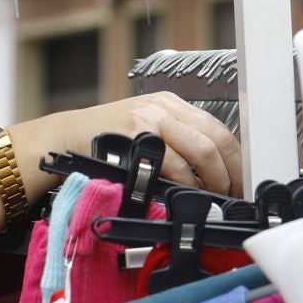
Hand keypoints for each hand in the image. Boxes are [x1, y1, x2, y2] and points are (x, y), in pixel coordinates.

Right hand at [10, 91, 243, 198]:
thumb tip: (211, 176)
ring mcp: (150, 119)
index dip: (236, 158)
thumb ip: (174, 145)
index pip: (218, 128)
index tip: (240, 180)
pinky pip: (173, 163)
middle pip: (216, 138)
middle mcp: (163, 107)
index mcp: (170, 104)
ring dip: (212, 180)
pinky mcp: (136, 136)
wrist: (62, 141)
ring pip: (201, 149)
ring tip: (212, 197)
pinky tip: (185, 195)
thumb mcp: (143, 133)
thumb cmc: (102, 144)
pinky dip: (185, 184)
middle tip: (231, 194)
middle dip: (230, 172)